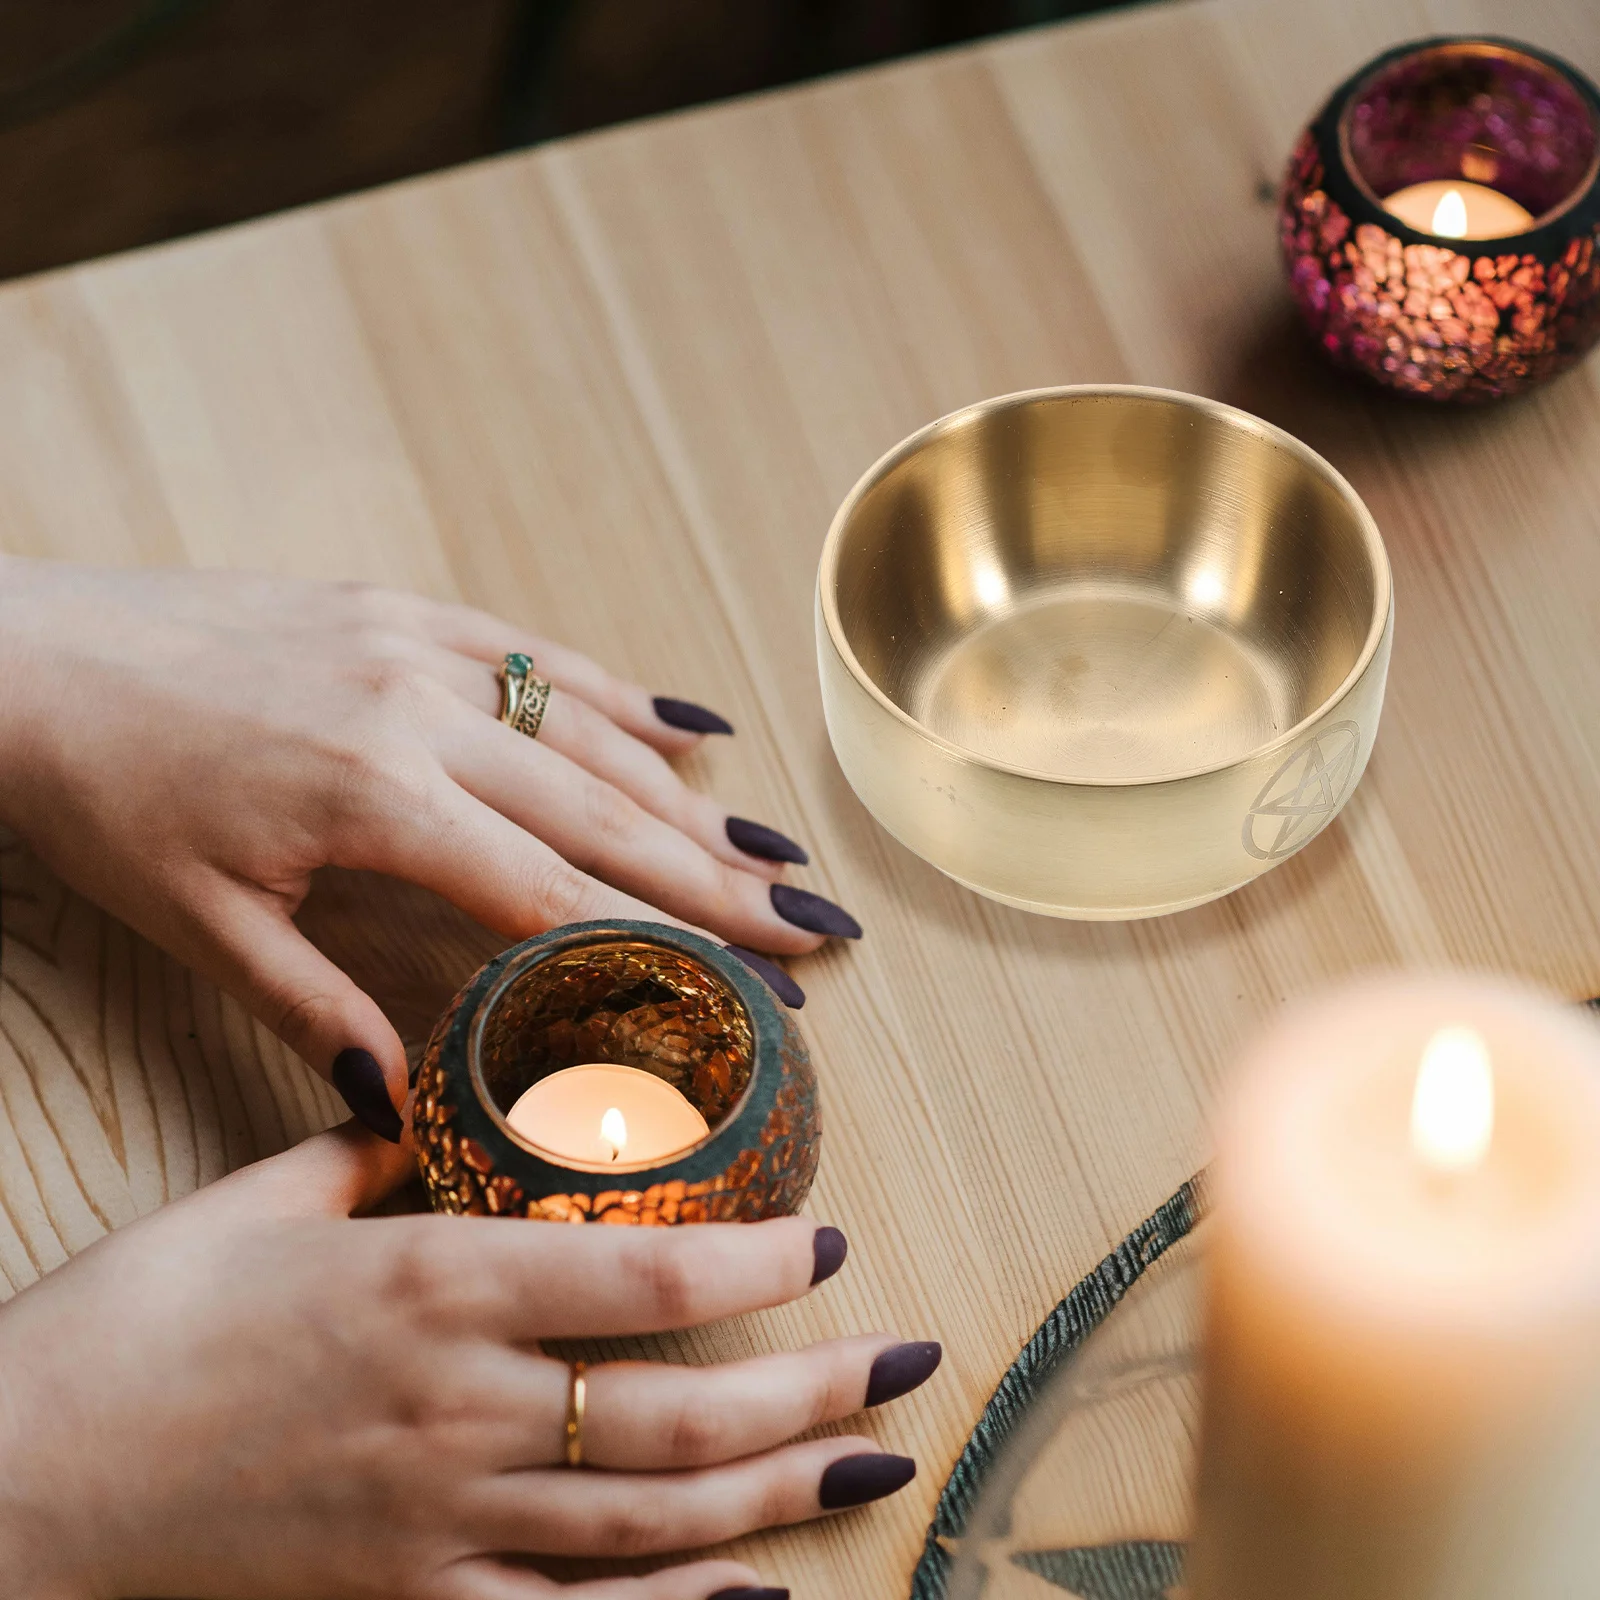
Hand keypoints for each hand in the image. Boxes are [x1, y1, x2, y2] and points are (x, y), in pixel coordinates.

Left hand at [0, 559, 862, 1138]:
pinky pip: (541, 656)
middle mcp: (423, 712)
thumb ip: (317, 1010)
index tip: (753, 987)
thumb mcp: (200, 927)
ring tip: (774, 853)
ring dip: (692, 798)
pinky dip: (620, 697)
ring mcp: (422, 648)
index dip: (665, 950)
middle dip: (721, 880)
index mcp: (376, 799)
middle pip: (608, 812)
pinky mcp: (405, 610)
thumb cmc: (106, 798)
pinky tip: (690, 728)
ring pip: (591, 734)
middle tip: (815, 924)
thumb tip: (410, 1107)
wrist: (27, 657)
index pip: (560, 892)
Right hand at [0, 1124, 936, 1599]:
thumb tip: (440, 1091)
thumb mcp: (262, 1200)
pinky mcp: (409, 1598)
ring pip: (654, 1524)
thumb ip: (375, 1145)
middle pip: (681, 1417)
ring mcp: (443, 1522)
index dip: (761, 1266)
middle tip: (902, 1359)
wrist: (27, 1484)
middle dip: (813, 1389)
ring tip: (873, 1463)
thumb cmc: (139, 1326)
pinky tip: (753, 1594)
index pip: (646, 1282)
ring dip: (780, 1495)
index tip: (826, 1239)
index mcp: (431, 1288)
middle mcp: (461, 1411)